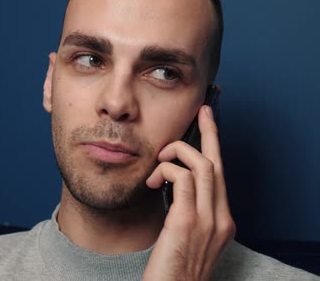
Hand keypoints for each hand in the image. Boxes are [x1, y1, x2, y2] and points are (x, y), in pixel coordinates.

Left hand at [143, 105, 235, 280]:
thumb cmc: (172, 269)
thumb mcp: (185, 237)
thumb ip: (185, 212)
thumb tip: (171, 186)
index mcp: (222, 222)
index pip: (222, 176)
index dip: (215, 147)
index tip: (208, 124)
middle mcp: (221, 220)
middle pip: (218, 164)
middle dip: (209, 133)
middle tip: (201, 111)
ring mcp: (207, 221)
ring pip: (203, 166)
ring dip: (177, 154)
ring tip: (157, 163)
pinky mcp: (187, 223)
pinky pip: (183, 179)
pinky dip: (167, 171)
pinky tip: (154, 180)